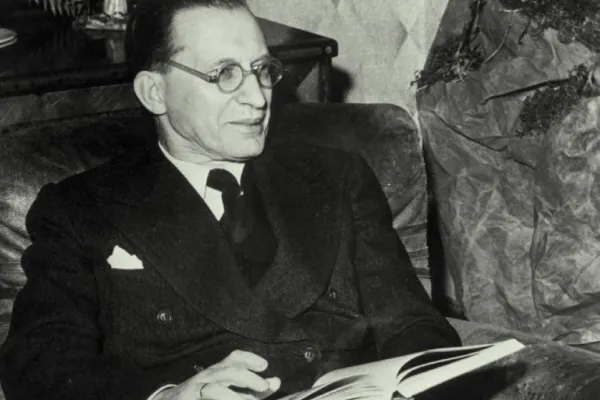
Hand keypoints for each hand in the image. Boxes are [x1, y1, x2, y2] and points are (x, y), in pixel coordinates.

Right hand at [155, 350, 280, 399]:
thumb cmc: (207, 396)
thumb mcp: (231, 390)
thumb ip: (254, 389)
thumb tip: (276, 381)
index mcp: (219, 371)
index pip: (234, 358)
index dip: (249, 359)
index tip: (264, 365)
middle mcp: (208, 376)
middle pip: (228, 370)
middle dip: (247, 377)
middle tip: (263, 387)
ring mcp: (196, 389)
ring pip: (214, 389)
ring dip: (232, 396)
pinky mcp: (187, 399)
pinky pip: (202, 399)